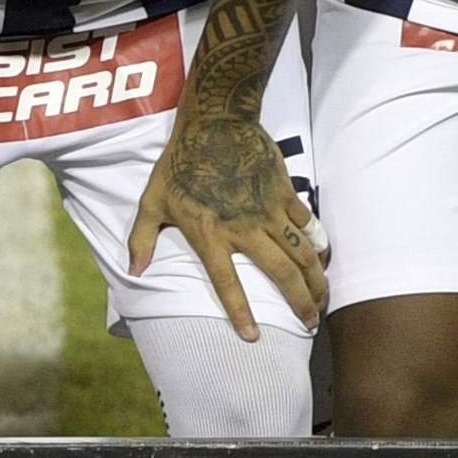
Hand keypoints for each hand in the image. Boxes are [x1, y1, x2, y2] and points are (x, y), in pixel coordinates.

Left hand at [128, 105, 324, 341]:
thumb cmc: (179, 161)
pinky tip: (323, 257)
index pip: (227, 283)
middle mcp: (244, 228)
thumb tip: (133, 271)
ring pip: (301, 252)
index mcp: (210, 235)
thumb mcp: (152, 200)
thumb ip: (141, 238)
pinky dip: (317, 242)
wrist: (216, 119)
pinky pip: (306, 224)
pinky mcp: (284, 193)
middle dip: (299, 302)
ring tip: (323, 298)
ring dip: (315, 278)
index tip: (254, 337)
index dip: (241, 313)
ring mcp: (268, 211)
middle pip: (280, 274)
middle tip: (310, 322)